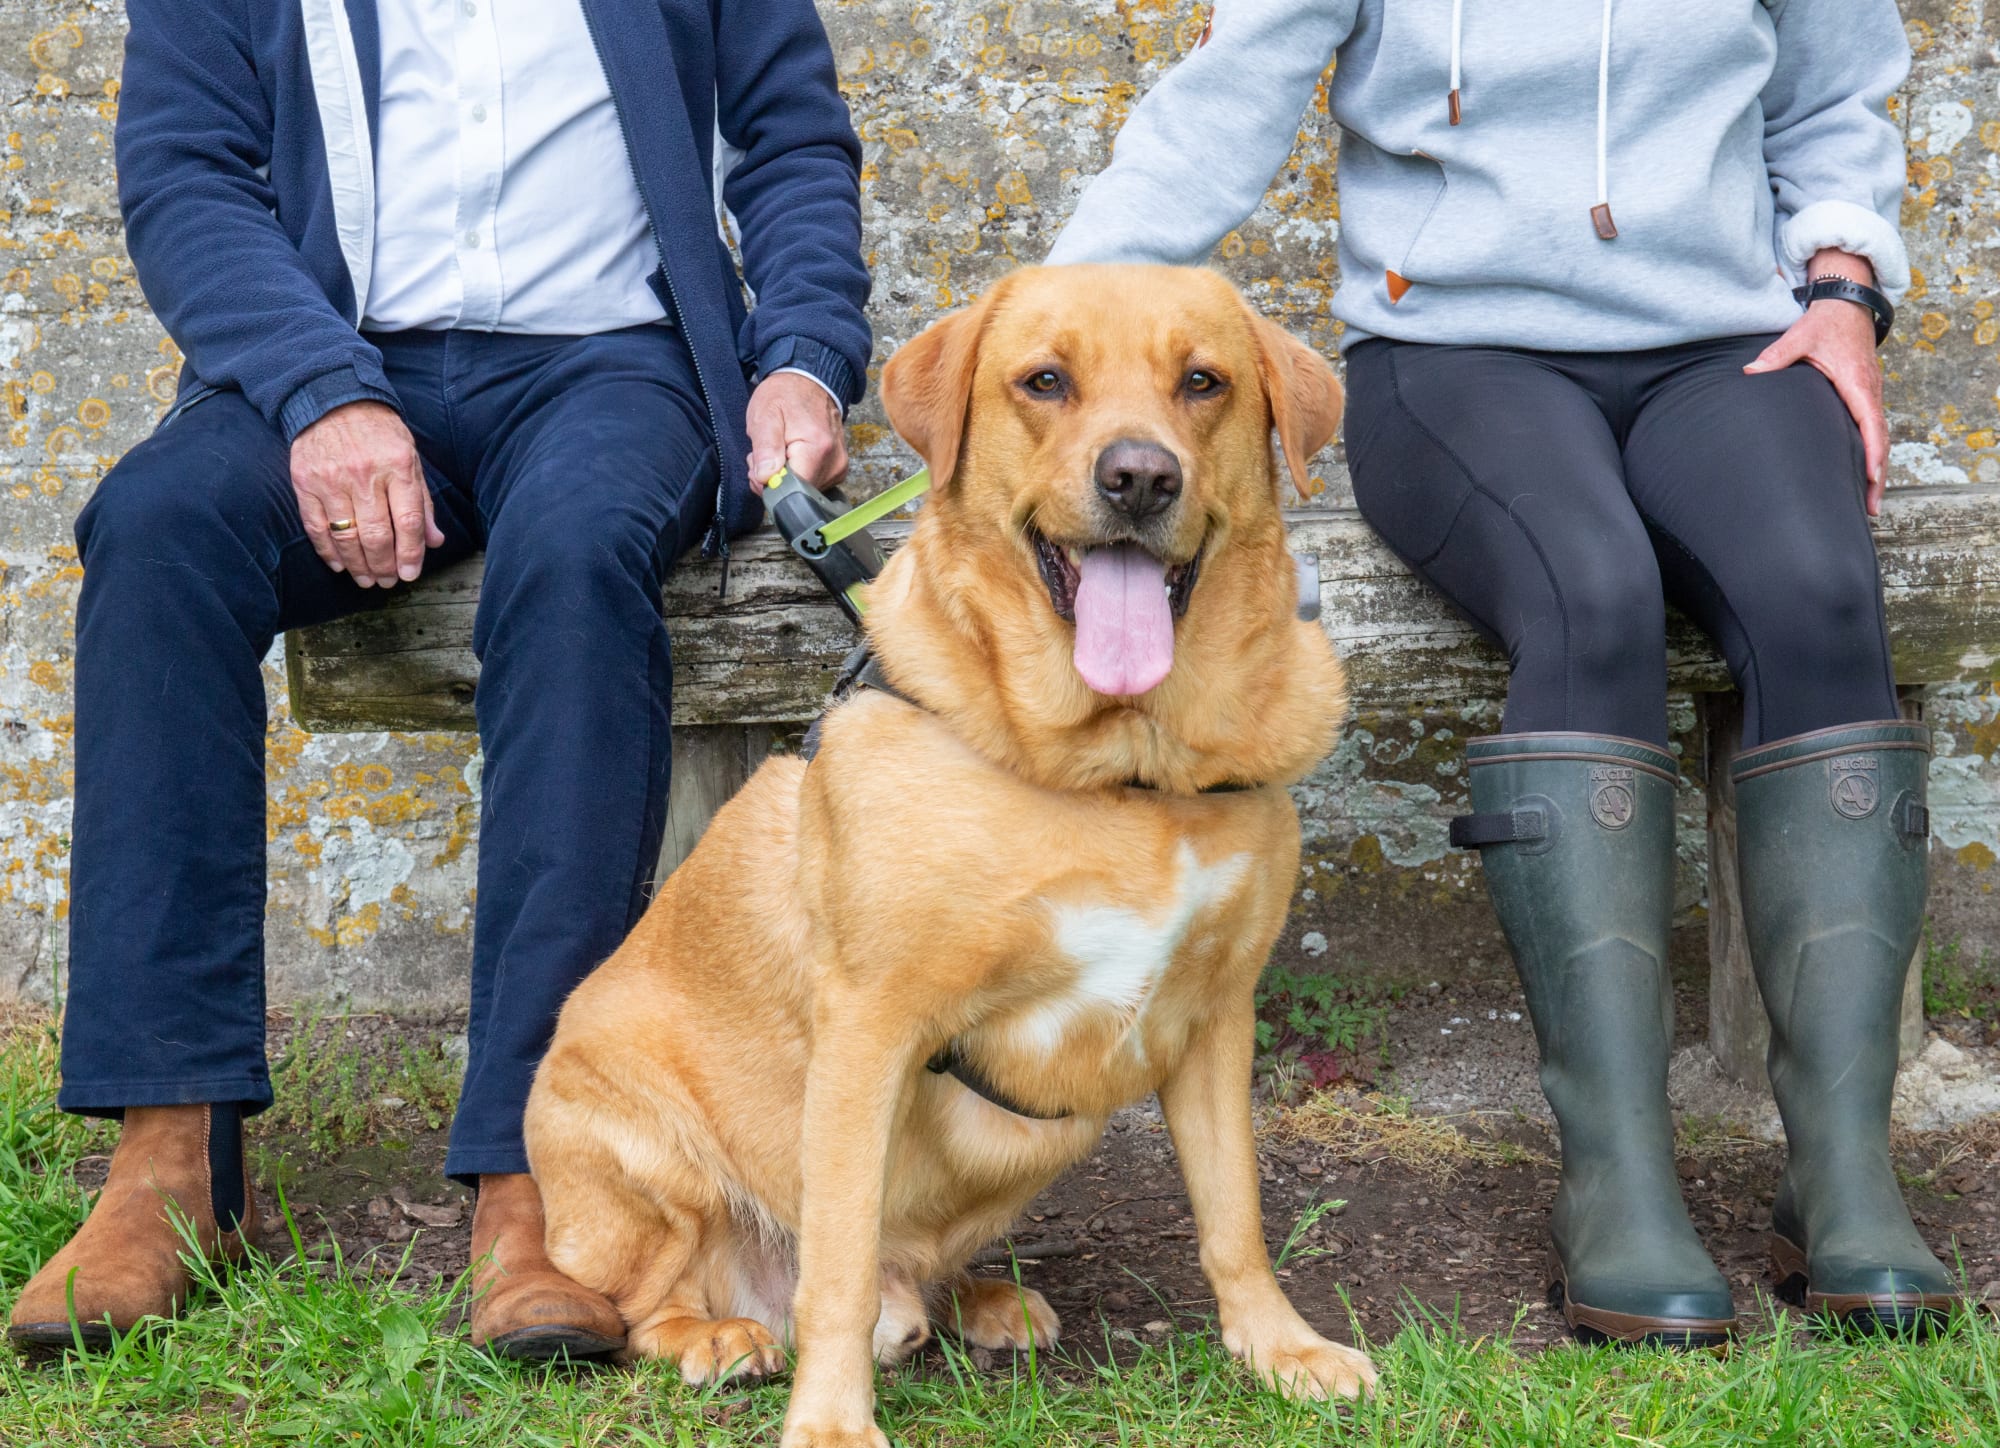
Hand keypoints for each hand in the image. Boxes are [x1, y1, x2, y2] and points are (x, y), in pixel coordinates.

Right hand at [290, 401, 442, 585]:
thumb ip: (422, 501)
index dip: (411, 554)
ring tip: (367, 580)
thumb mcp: (410, 459)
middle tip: (388, 582)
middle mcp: (364, 474)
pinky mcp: (304, 482)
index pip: (408, 522)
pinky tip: (340, 565)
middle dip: (384, 566)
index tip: (411, 574)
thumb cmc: (379, 433)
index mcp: (397, 467)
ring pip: (346, 536)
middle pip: (377, 535)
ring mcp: (331, 480)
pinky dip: (328, 551)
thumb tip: (434, 541)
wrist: (332, 399)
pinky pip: (316, 527)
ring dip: (358, 565)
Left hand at [746, 371, 846, 492]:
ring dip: (785, 478)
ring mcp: (839, 468)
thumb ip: (765, 449)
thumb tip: (766, 478)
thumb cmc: (785, 395)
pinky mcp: (838, 469)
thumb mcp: (765, 416)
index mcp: (817, 449)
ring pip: (804, 491)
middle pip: (798, 493)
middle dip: (775, 481)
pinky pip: (812, 484)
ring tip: (779, 450)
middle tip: (766, 454)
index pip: (791, 490)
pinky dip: (797, 474)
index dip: (770, 484)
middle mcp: (834, 462)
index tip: (759, 466)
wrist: (807, 381)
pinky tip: (791, 455)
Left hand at [1744, 250, 1888, 514]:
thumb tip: (1750, 371)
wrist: (1847, 304)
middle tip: (1871, 508)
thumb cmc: (1825, 322)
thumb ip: (1776, 355)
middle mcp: (1869, 391)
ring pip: (1879, 437)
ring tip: (1870, 502)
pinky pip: (1873, 430)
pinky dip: (1873, 453)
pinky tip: (1865, 475)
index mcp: (1856, 382)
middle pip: (1880, 439)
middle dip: (1877, 475)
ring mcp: (1870, 394)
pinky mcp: (1865, 396)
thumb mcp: (1800, 336)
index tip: (1872, 476)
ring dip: (1877, 469)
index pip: (1869, 422)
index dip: (1872, 450)